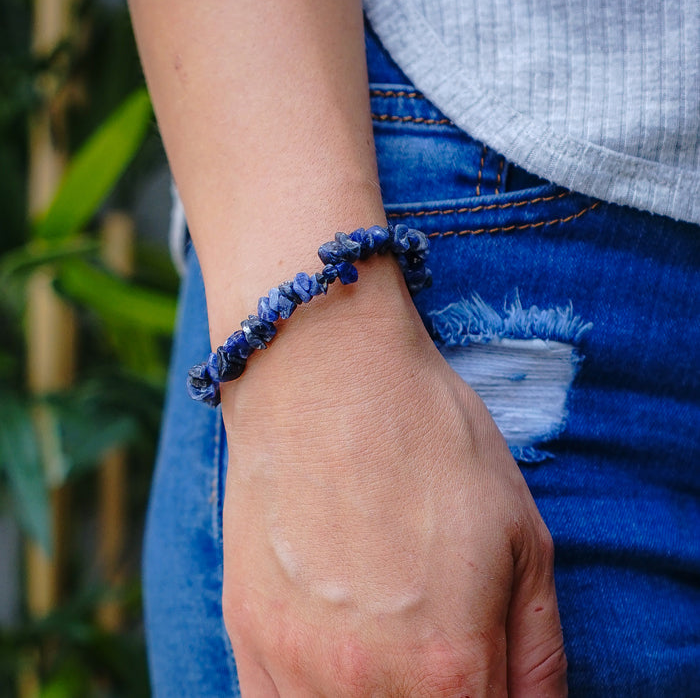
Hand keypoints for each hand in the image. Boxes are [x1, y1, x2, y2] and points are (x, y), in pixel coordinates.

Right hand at [220, 264, 566, 696]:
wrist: (325, 372)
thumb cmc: (429, 437)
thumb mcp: (524, 536)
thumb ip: (539, 652)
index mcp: (451, 666)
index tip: (482, 672)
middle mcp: (365, 684)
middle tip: (439, 655)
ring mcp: (293, 662)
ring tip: (392, 658)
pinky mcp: (246, 632)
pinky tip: (334, 665)